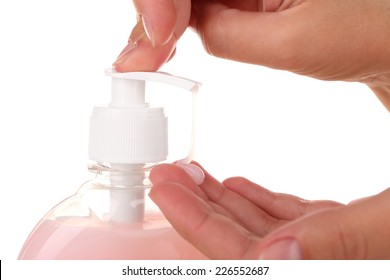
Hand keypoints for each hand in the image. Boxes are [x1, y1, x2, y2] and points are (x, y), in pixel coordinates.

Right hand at [113, 0, 389, 108]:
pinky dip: (177, 27)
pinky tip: (167, 44)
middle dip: (152, 15)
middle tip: (142, 58)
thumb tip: (192, 33)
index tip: (158, 38)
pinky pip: (200, 4)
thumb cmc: (373, 33)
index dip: (160, 1)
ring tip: (148, 58)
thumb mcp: (294, 42)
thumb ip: (228, 35)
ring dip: (161, 25)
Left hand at [149, 162, 389, 258]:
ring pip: (262, 230)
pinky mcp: (344, 235)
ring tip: (193, 173)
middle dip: (199, 208)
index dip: (196, 223)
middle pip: (242, 244)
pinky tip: (237, 184)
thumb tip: (277, 260)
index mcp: (327, 265)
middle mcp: (323, 263)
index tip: (166, 186)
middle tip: (168, 173)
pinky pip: (291, 221)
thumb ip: (341, 242)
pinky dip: (260, 203)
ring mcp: (330, 250)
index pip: (243, 258)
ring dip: (224, 201)